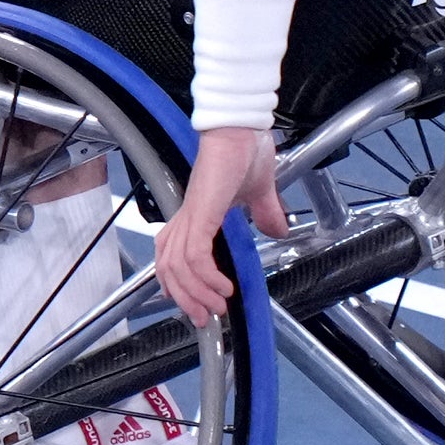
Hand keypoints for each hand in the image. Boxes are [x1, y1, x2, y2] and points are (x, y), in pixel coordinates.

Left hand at [151, 125, 290, 323]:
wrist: (241, 125)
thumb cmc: (245, 148)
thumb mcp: (259, 190)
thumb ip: (266, 212)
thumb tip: (277, 229)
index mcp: (196, 213)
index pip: (172, 254)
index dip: (178, 282)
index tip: (196, 303)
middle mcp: (187, 216)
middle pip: (168, 267)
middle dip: (185, 299)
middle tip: (204, 319)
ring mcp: (192, 214)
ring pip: (177, 267)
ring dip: (196, 294)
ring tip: (217, 307)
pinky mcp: (202, 212)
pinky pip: (194, 255)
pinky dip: (205, 277)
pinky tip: (223, 287)